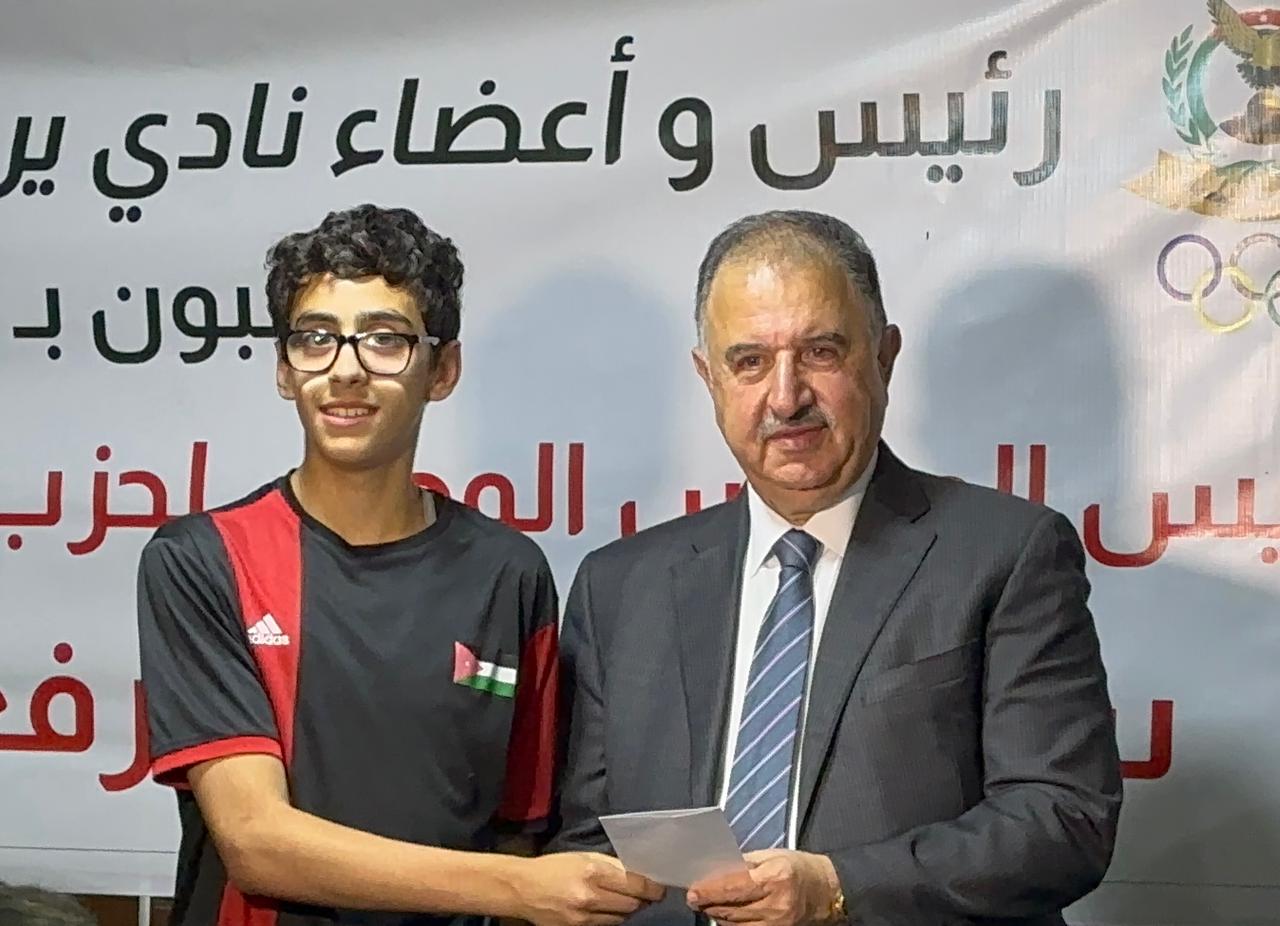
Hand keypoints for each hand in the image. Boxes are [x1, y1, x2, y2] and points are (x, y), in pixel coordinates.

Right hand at [513, 852, 665, 925]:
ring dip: (628, 909)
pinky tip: (609, 908)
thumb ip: (612, 865)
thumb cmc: (554, 867)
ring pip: (622, 918)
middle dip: (643, 899)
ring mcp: (583, 918)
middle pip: (632, 905)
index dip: (653, 888)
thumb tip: (639, 872)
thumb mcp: (583, 857)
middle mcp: (590, 897)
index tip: (660, 887)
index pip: (636, 885)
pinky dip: (613, 917)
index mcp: (592, 873)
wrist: (523, 889)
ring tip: (625, 899)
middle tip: (647, 894)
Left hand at [686, 850, 841, 925]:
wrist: (827, 892)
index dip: (709, 890)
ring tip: (710, 904)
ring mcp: (777, 924)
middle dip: (709, 903)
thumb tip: (715, 870)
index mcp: (775, 877)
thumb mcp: (772, 856)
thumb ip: (743, 864)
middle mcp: (776, 904)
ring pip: (734, 925)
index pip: (734, 887)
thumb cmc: (798, 868)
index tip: (693, 891)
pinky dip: (732, 924)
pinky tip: (727, 915)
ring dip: (718, 914)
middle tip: (696, 896)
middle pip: (731, 909)